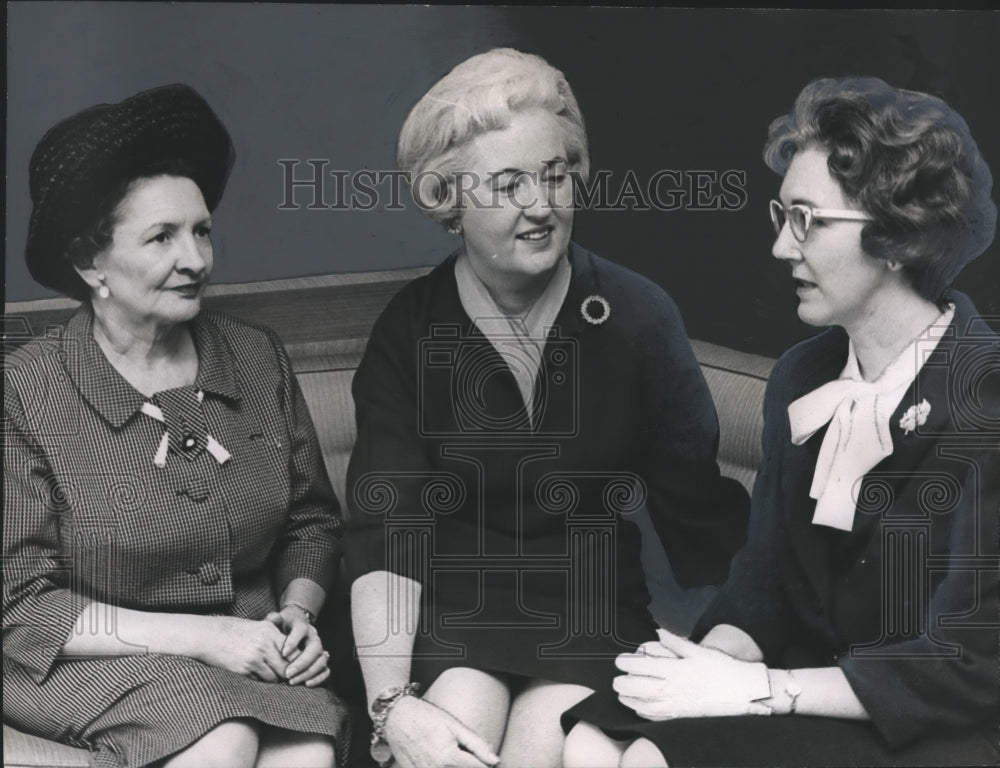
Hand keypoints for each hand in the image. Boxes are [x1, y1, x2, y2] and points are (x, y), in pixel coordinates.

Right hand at [194, 616, 288, 680]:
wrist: (208, 636)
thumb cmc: (233, 629)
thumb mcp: (257, 626)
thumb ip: (273, 634)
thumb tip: (290, 648)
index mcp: (270, 631)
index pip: (293, 650)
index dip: (297, 660)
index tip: (295, 665)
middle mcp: (264, 644)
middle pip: (287, 666)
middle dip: (288, 673)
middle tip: (288, 677)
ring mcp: (254, 658)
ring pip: (275, 676)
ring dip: (275, 678)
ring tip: (272, 676)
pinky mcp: (244, 669)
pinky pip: (260, 680)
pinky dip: (262, 681)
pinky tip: (257, 675)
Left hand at [264, 606, 329, 687]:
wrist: (295, 625)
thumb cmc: (284, 625)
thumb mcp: (278, 619)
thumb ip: (274, 619)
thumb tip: (274, 617)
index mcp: (302, 625)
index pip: (301, 630)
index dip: (294, 641)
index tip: (284, 653)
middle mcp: (313, 636)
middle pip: (315, 647)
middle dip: (302, 662)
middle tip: (287, 673)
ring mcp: (319, 649)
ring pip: (321, 659)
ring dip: (308, 672)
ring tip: (293, 681)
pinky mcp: (321, 660)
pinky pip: (326, 670)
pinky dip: (319, 677)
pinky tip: (307, 684)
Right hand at [382, 694, 500, 767]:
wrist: (396, 717)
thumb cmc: (427, 717)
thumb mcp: (454, 725)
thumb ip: (477, 745)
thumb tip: (495, 761)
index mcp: (449, 759)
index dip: (486, 766)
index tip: (489, 762)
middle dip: (470, 765)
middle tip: (465, 754)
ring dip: (455, 766)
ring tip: (451, 754)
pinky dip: (440, 767)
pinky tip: (440, 759)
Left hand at [614, 628, 771, 719]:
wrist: (743, 691)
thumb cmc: (722, 669)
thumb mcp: (698, 651)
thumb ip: (676, 642)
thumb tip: (658, 631)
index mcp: (676, 670)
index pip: (644, 666)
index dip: (628, 664)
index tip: (619, 661)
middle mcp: (674, 688)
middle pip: (641, 687)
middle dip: (624, 684)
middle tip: (615, 679)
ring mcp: (678, 704)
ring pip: (647, 704)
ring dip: (630, 699)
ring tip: (621, 694)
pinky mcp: (683, 715)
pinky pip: (659, 716)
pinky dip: (645, 713)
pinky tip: (638, 709)